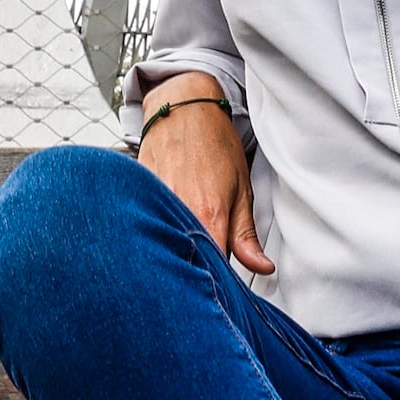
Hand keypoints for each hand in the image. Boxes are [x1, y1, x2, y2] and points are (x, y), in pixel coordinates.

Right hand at [134, 89, 269, 272]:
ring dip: (174, 253)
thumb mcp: (241, 189)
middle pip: (184, 261)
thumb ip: (246, 236)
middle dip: (194, 274)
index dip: (217, 285)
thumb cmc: (214, 143)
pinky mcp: (138, 197)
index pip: (212, 270)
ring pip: (163, 245)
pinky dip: (156, 234)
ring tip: (183, 251)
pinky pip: (147, 226)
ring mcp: (154, 205)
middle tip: (204, 277)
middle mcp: (178, 212)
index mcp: (208, 215)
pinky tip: (162, 231)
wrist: (182, 108)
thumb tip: (261, 268)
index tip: (224, 292)